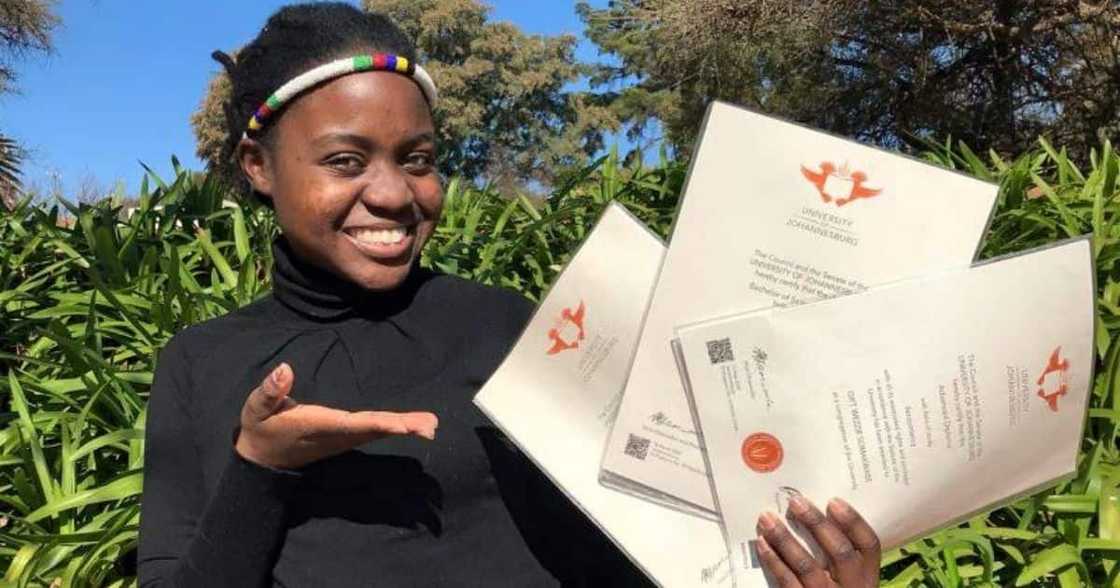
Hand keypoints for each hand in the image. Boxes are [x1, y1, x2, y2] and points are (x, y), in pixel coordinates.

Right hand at [234, 362, 438, 469]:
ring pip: (378, 432)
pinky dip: (396, 428)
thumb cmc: (260, 428)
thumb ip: (270, 391)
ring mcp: (343, 439)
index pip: (352, 423)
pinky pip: (374, 432)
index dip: (378, 423)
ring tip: (432, 425)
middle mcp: (336, 434)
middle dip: (402, 427)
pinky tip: (414, 426)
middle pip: (374, 430)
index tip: (402, 425)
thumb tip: (284, 369)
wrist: (262, 461)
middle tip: (431, 426)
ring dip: (405, 428)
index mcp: (318, 424)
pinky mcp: (346, 438)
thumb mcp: (256, 408)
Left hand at [755, 496, 880, 586]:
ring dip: (784, 538)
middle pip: (839, 551)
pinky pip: (787, 581)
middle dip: (816, 523)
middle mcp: (852, 587)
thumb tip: (809, 513)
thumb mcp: (846, 576)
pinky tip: (762, 544)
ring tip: (767, 519)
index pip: (869, 545)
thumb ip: (836, 550)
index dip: (853, 521)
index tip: (833, 501)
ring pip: (807, 566)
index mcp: (867, 576)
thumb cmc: (833, 587)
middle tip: (795, 501)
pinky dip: (773, 561)